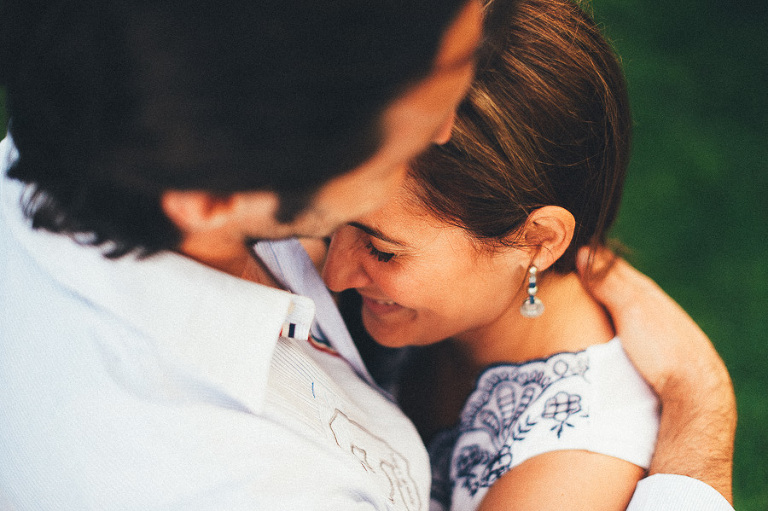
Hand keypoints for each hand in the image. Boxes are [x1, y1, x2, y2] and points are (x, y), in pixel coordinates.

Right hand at [577, 246, 735, 502]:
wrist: (694, 388)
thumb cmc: (662, 345)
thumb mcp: (631, 307)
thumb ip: (608, 282)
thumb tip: (583, 252)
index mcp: (643, 290)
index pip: (610, 264)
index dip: (587, 257)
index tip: (562, 256)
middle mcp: (648, 305)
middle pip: (613, 286)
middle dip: (589, 281)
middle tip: (560, 280)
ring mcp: (649, 328)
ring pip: (617, 310)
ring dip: (596, 306)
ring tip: (571, 307)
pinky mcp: (648, 350)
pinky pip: (620, 330)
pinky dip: (605, 326)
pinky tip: (595, 334)